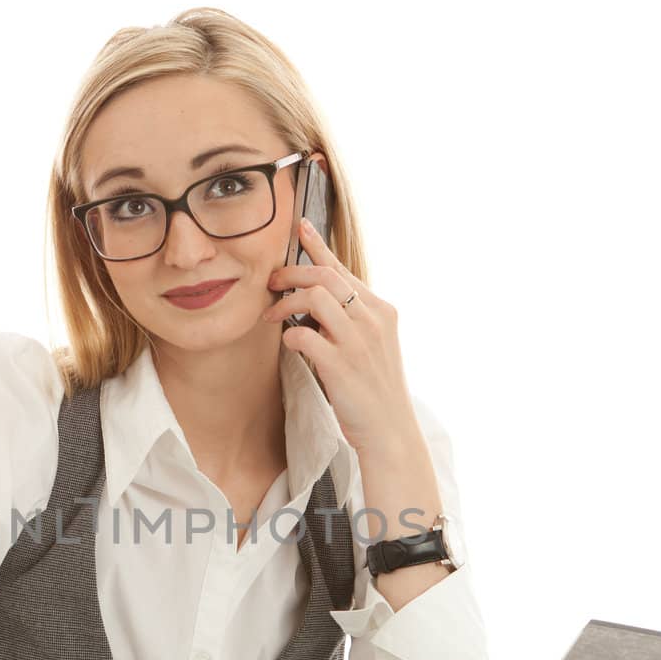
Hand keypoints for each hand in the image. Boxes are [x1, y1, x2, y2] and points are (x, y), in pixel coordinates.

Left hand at [263, 217, 421, 459]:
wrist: (390, 432)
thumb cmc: (374, 390)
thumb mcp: (372, 345)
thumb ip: (351, 320)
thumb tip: (313, 301)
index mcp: (382, 310)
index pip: (343, 269)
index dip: (318, 247)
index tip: (299, 228)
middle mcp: (373, 320)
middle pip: (325, 277)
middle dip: (290, 274)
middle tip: (270, 283)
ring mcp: (359, 342)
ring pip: (315, 299)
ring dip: (286, 303)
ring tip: (272, 316)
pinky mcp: (342, 366)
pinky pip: (305, 336)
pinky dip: (290, 336)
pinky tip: (289, 344)